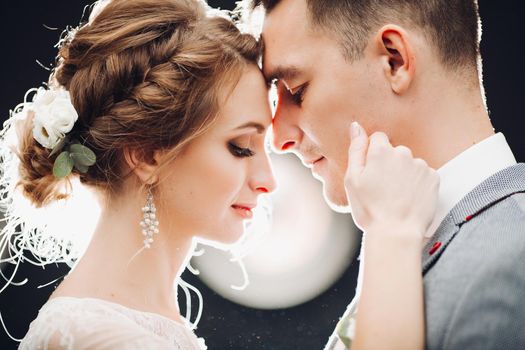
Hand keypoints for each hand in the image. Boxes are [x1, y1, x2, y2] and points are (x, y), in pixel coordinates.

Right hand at [344, 122, 439, 237]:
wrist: (396, 233)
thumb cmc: (369, 209)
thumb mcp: (352, 179)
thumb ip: (355, 149)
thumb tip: (356, 126)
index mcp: (380, 151)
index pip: (378, 137)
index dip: (373, 154)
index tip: (371, 171)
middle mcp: (403, 153)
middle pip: (395, 151)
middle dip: (389, 164)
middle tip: (382, 188)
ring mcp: (420, 165)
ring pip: (409, 163)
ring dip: (404, 174)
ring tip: (396, 196)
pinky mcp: (433, 178)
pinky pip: (423, 174)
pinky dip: (417, 184)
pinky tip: (409, 198)